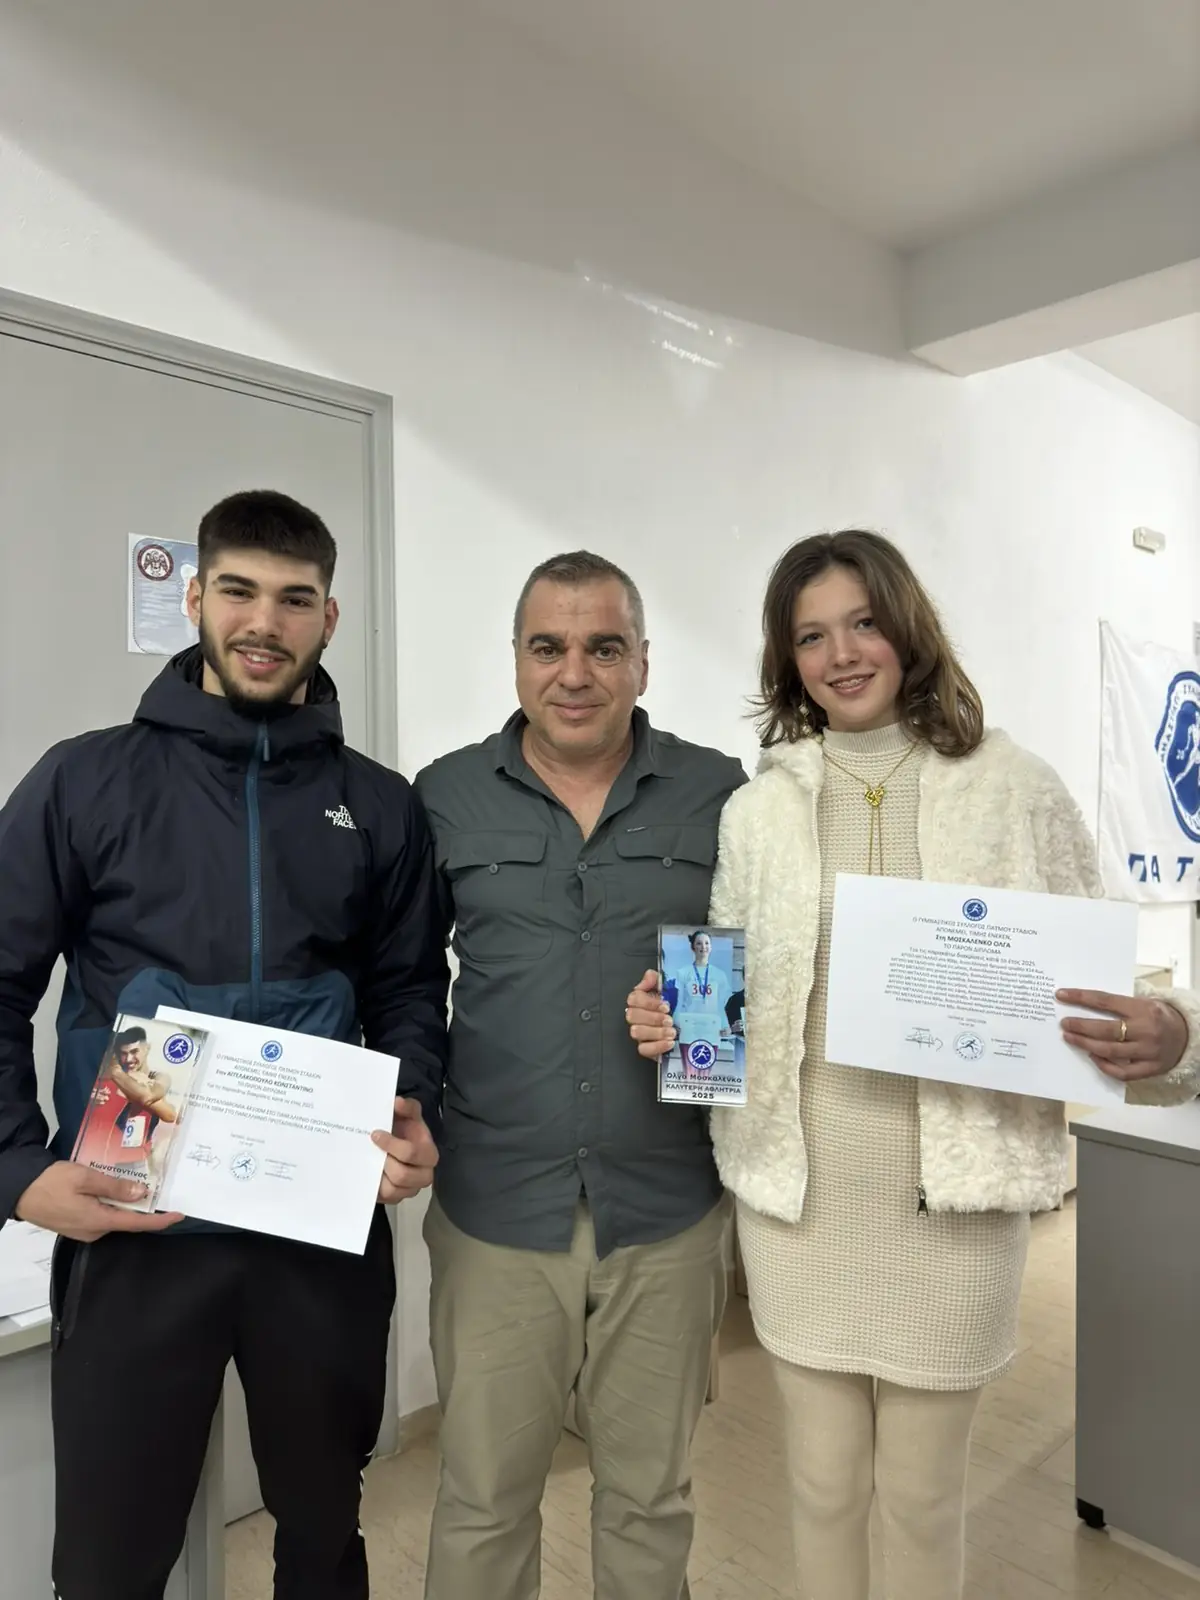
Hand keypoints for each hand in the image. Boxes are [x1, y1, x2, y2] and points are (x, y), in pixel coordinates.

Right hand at [15, 1161, 183, 1242]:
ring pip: (114, 1217)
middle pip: (127, 1220)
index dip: (160, 1221)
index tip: (179, 1215)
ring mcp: (84, 1230)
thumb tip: (142, 1194)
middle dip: (143, 1206)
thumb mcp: (85, 1178)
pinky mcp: (76, 1225)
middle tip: (158, 1186)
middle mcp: (94, 1231)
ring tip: (138, 1183)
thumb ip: (115, 1187)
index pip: (137, 1225)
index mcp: (98, 1221)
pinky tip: (114, 1188)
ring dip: (126, 1203)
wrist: (19, 1190)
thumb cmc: (51, 1182)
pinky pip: (101, 1215)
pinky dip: (112, 1203)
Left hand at [372, 1097, 437, 1202]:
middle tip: (373, 1150)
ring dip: (379, 1175)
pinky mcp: (396, 1199)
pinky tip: (369, 1173)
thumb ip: (407, 1107)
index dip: (390, 1144)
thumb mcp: (409, 1115)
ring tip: (372, 1161)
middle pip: (402, 1175)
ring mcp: (410, 1190)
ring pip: (393, 1190)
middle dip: (384, 1162)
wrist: (400, 1143)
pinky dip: (375, 1188)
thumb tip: (397, 1102)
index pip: (410, 1153)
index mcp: (429, 1155)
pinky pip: (384, 1199)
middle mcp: (424, 1176)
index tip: (375, 1134)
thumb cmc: (406, 1131)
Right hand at [625, 970, 676, 1059]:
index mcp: (640, 1001)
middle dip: (653, 1018)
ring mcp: (640, 1034)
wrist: (685, 1027)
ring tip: (672, 1032)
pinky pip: (643, 1050)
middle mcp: (637, 1017)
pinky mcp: (646, 1049)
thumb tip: (649, 976)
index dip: (648, 1002)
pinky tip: (670, 1042)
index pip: (633, 999)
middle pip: (631, 1016)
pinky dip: (657, 1046)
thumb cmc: (675, 1007)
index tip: (666, 1006)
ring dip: (656, 1032)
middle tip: (669, 1019)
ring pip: (635, 1032)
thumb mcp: (668, 988)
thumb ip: (656, 979)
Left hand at [1058, 989, 1188, 1081]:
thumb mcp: (1144, 1002)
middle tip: (1064, 1023)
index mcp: (1143, 1008)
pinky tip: (1092, 1056)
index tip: (1061, 995)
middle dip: (1080, 1026)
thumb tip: (1084, 1002)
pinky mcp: (1150, 1069)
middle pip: (1105, 1029)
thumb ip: (1120, 1004)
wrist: (1188, 1036)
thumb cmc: (1158, 1016)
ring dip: (1085, 1044)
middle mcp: (1146, 1030)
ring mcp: (1148, 1052)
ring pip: (1110, 1051)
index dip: (1081, 998)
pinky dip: (1104, 1066)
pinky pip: (1122, 1072)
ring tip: (1070, 1037)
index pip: (1105, 1001)